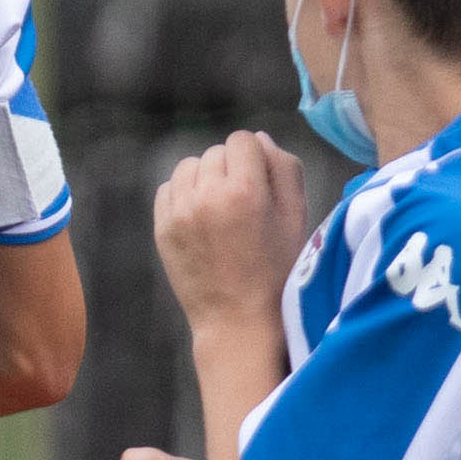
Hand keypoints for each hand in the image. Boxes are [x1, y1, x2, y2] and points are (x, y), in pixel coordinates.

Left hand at [148, 132, 308, 341]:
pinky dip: (184, 196)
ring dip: (204, 179)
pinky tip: (201, 219)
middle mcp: (209, 196)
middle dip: (230, 170)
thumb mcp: (297, 218)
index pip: (242, 140)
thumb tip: (260, 139)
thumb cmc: (277, 269)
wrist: (238, 320)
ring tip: (220, 208)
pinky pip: (169, 189)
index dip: (255, 159)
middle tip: (242, 205)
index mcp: (246, 190)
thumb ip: (285, 169)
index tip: (260, 184)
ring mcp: (181, 213)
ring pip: (189, 166)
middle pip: (216, 152)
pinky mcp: (163, 228)